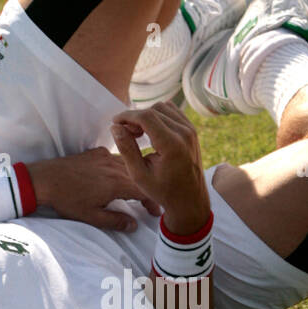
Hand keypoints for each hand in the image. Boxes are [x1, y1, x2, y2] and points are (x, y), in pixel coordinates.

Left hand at [27, 148, 159, 231]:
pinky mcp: (95, 153)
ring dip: (135, 177)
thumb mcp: (91, 216)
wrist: (45, 179)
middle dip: (147, 190)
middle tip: (150, 204)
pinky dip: (122, 166)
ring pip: (129, 165)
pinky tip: (119, 174)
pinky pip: (116, 157)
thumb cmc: (67, 199)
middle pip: (139, 176)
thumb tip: (133, 225)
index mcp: (117, 183)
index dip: (152, 201)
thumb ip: (115, 221)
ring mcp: (104, 157)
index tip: (155, 212)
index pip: (144, 190)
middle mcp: (114, 167)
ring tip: (138, 188)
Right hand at [111, 101, 210, 235]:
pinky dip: (159, 117)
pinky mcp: (192, 131)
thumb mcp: (139, 175)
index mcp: (172, 145)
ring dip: (147, 116)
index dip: (127, 116)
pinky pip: (173, 112)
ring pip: (163, 108)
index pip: (146, 117)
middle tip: (125, 132)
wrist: (189, 200)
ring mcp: (191, 131)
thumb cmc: (163, 191)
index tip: (115, 122)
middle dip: (135, 117)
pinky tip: (150, 132)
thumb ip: (126, 148)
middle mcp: (184, 133)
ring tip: (137, 133)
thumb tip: (115, 126)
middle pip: (154, 110)